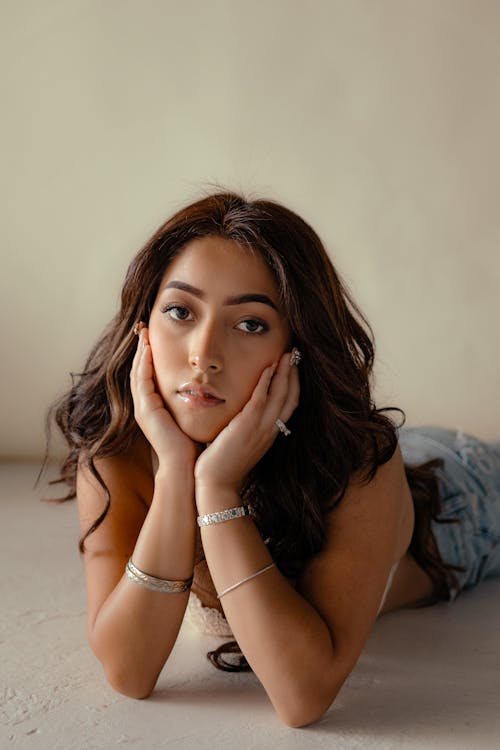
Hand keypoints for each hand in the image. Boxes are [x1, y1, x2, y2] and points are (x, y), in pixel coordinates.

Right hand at [130, 326, 200, 471]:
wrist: (188, 468)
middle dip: (141, 347)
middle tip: (143, 326)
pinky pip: (141, 382)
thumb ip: (193, 398)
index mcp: (155, 406)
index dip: (149, 354)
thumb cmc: (195, 444)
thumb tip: (208, 383)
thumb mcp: (192, 415)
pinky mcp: (145, 412)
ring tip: (143, 331)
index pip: (149, 373)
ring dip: (140, 350)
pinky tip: (148, 348)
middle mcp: (145, 406)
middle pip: (139, 369)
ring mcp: (143, 409)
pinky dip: (143, 364)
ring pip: (137, 372)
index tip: (154, 334)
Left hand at [194, 350, 299, 493]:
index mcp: (270, 434)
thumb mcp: (240, 442)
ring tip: (288, 355)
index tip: (294, 367)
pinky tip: (268, 367)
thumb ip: (245, 427)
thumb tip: (241, 413)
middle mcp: (270, 431)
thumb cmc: (223, 464)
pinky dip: (267, 382)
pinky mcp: (246, 427)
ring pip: (280, 396)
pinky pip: (261, 400)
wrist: (216, 484)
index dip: (294, 384)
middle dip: (295, 374)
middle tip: (296, 354)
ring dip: (285, 373)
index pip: (290, 405)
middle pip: (291, 397)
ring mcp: (260, 429)